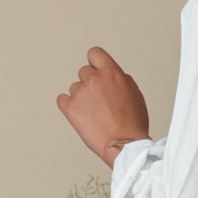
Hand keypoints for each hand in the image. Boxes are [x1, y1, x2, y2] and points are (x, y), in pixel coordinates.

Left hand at [56, 46, 149, 166]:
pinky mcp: (70, 107)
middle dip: (90, 84)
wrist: (124, 144)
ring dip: (82, 97)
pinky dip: (68, 106)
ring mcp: (80, 93)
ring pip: (75, 88)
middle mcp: (94, 79)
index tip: (96, 70)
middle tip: (99, 100)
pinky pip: (62, 100)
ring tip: (95, 113)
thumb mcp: (134, 93)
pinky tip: (79, 114)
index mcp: (111, 73)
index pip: (94, 54)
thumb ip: (120, 79)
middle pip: (84, 72)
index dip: (95, 62)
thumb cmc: (132, 123)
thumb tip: (111, 76)